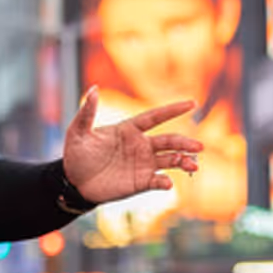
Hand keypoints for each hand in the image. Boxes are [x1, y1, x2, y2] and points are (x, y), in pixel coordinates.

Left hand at [63, 88, 203, 205]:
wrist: (73, 183)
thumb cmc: (76, 155)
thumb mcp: (78, 133)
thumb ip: (87, 113)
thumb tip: (93, 89)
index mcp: (129, 129)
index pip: (155, 117)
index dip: (173, 110)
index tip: (192, 103)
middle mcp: (141, 145)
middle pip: (169, 141)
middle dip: (185, 143)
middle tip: (199, 147)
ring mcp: (142, 164)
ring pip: (169, 160)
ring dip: (183, 161)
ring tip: (193, 165)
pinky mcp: (140, 182)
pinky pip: (157, 180)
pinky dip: (164, 182)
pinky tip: (168, 183)